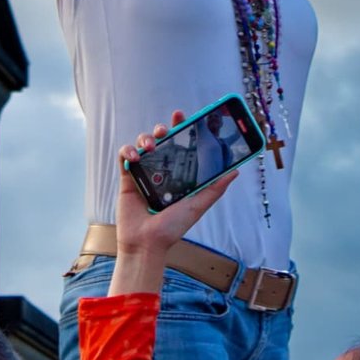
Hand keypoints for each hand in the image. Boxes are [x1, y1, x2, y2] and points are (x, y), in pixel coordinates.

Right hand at [108, 112, 236, 296]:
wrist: (147, 243)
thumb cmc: (172, 228)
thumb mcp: (197, 206)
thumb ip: (214, 188)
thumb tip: (235, 171)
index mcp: (178, 173)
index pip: (181, 145)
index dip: (182, 128)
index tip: (185, 116)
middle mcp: (161, 169)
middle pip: (161, 140)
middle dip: (163, 128)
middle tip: (167, 127)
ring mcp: (143, 172)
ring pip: (142, 143)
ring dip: (146, 138)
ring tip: (150, 147)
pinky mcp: (128, 177)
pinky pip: (124, 155)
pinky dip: (128, 150)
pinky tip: (135, 157)